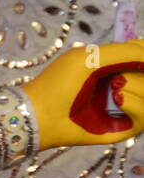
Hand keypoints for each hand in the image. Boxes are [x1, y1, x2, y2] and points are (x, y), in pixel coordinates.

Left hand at [22, 42, 143, 146]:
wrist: (44, 114)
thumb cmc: (61, 82)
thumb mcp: (90, 58)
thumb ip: (125, 52)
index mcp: (112, 64)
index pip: (142, 53)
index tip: (140, 58)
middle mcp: (123, 83)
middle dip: (138, 74)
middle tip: (117, 80)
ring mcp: (126, 104)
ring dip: (138, 89)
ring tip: (115, 91)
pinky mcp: (126, 126)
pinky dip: (136, 106)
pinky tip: (118, 102)